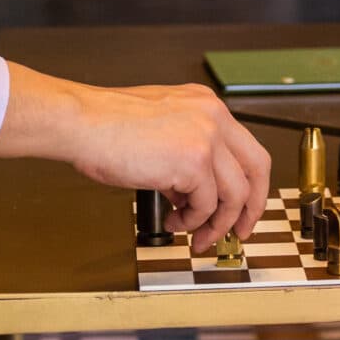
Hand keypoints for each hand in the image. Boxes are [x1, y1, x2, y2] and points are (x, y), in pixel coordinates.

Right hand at [0, 67, 270, 252]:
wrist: (81, 123)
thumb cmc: (106, 126)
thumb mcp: (159, 132)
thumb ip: (184, 156)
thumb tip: (192, 192)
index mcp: (205, 105)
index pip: (246, 148)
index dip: (249, 183)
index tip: (241, 207)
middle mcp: (212, 116)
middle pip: (258, 168)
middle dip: (251, 207)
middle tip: (237, 230)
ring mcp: (206, 137)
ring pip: (235, 193)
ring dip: (216, 222)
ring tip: (194, 233)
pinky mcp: (193, 160)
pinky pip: (206, 204)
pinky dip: (193, 220)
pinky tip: (176, 221)